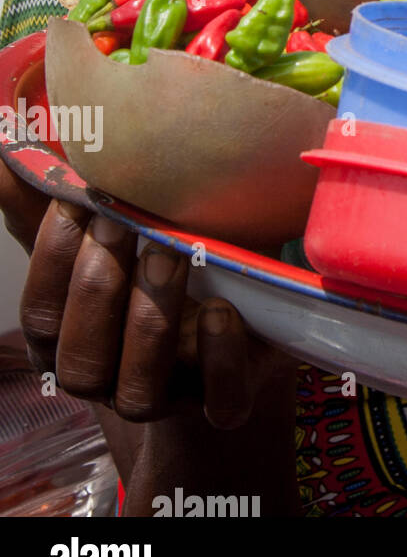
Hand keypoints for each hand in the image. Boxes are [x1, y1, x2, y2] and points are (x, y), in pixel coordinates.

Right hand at [2, 160, 289, 428]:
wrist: (234, 331)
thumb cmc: (154, 273)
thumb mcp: (107, 242)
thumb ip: (55, 206)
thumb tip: (8, 152)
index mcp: (69, 340)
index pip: (42, 313)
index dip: (54, 259)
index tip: (81, 199)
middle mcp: (109, 379)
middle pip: (81, 356)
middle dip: (98, 286)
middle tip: (126, 221)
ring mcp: (169, 396)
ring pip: (139, 389)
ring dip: (151, 318)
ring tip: (173, 251)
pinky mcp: (226, 401)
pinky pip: (219, 403)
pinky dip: (218, 360)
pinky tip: (222, 312)